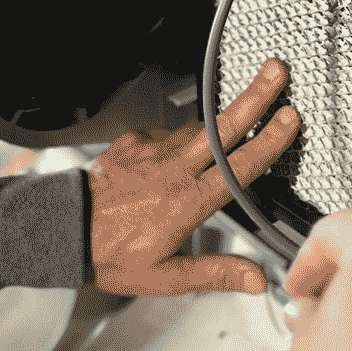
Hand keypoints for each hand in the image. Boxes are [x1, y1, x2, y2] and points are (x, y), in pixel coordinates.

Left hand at [86, 57, 300, 296]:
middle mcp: (171, 169)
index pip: (238, 166)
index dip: (268, 141)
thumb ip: (216, 274)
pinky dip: (183, 138)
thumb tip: (257, 279)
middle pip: (221, 126)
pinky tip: (183, 152)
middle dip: (254, 96)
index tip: (289, 119)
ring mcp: (150, 150)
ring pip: (197, 128)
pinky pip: (167, 134)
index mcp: (186, 201)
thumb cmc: (110, 255)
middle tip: (276, 71)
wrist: (62, 230)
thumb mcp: (166, 278)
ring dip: (221, 119)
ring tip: (240, 113)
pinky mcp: (132, 141)